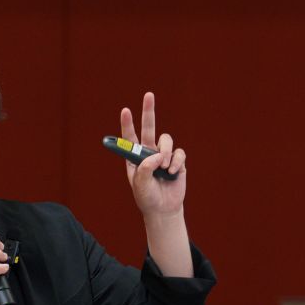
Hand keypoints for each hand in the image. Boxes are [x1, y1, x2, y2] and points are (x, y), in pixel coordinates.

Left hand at [122, 92, 186, 218]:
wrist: (164, 209)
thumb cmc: (147, 198)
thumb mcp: (141, 185)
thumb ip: (145, 169)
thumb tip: (156, 155)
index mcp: (135, 157)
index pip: (129, 138)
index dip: (127, 123)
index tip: (125, 110)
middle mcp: (149, 152)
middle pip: (149, 127)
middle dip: (148, 111)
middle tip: (148, 94)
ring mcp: (164, 155)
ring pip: (166, 140)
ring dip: (165, 152)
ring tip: (164, 167)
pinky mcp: (177, 161)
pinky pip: (178, 153)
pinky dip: (176, 162)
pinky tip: (172, 173)